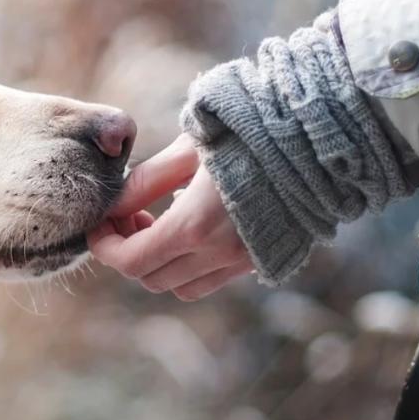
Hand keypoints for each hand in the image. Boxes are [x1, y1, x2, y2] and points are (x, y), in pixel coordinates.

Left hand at [88, 134, 253, 300]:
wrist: (319, 139)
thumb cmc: (248, 132)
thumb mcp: (187, 149)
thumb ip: (145, 182)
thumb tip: (112, 205)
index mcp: (195, 226)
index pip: (130, 261)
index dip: (105, 246)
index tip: (99, 224)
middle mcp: (219, 254)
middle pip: (150, 278)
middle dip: (128, 252)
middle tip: (129, 216)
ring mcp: (243, 261)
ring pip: (180, 287)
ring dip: (159, 263)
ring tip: (158, 222)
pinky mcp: (261, 260)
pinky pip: (211, 280)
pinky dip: (189, 266)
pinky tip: (191, 227)